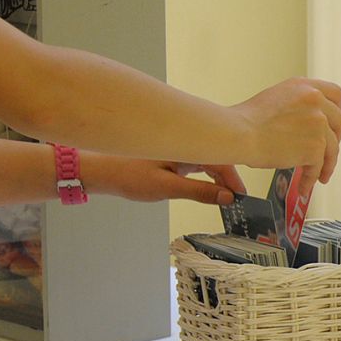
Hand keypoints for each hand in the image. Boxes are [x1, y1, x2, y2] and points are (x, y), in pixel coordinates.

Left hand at [81, 153, 246, 205]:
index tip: (241, 195)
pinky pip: (194, 162)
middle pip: (214, 155)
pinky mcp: (169, 154)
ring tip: (226, 196)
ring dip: (217, 176)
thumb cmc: (127, 175)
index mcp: (183, 144)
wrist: (100, 171)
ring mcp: (175, 147)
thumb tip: (227, 197)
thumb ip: (198, 192)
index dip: (233, 177)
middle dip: (228, 176)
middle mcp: (181, 141)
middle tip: (236, 199)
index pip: (218, 156)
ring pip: (205, 159)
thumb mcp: (166, 187)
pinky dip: (204, 175)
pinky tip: (209, 188)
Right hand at [231, 77, 340, 185]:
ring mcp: (318, 123)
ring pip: (332, 147)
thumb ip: (297, 104)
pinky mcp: (316, 146)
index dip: (335, 109)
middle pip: (339, 121)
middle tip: (326, 150)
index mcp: (303, 86)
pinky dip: (312, 178)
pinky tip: (304, 186)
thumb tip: (306, 123)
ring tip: (319, 175)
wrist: (238, 133)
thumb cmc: (246, 120)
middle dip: (334, 138)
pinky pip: (319, 166)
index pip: (335, 93)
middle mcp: (314, 100)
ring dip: (327, 163)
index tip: (331, 122)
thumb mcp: (275, 98)